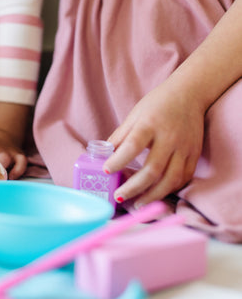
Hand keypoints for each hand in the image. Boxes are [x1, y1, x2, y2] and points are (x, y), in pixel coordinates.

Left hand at [103, 79, 204, 207]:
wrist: (189, 94)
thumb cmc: (157, 104)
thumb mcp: (135, 114)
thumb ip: (120, 135)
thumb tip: (103, 154)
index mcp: (150, 124)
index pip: (133, 145)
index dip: (119, 160)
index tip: (106, 171)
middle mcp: (169, 138)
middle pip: (153, 169)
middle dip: (134, 187)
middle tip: (119, 197)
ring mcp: (184, 148)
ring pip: (170, 179)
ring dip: (152, 195)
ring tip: (137, 204)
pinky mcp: (194, 155)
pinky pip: (183, 178)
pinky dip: (169, 189)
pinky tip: (156, 195)